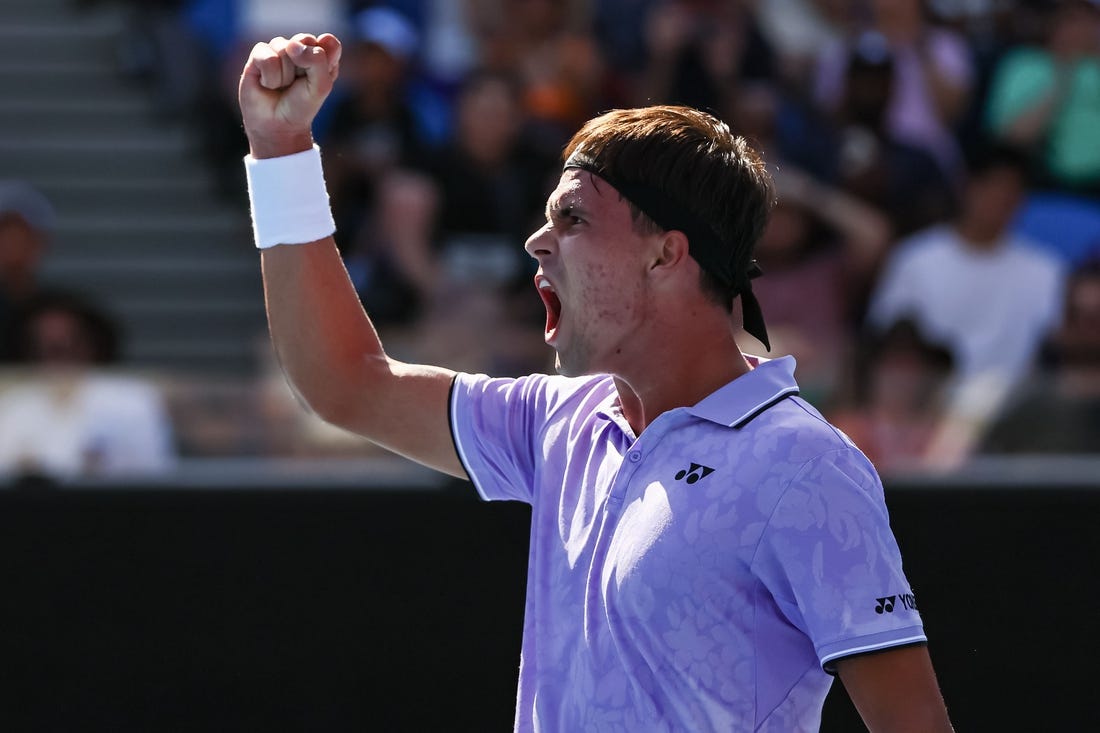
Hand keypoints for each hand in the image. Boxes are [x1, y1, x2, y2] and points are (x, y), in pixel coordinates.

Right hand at [238, 33, 341, 158]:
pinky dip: (270, 78)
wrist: (278, 125)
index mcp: (321, 54)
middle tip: (298, 84)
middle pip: (304, 41)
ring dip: (285, 76)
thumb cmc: (302, 105)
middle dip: (303, 68)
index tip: (318, 80)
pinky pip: (267, 58)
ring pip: (284, 49)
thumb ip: (317, 61)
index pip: (329, 42)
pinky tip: (268, 85)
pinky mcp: (259, 54)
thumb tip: (291, 45)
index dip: (324, 61)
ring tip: (282, 86)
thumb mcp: (321, 86)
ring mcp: (279, 48)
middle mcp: (300, 47)